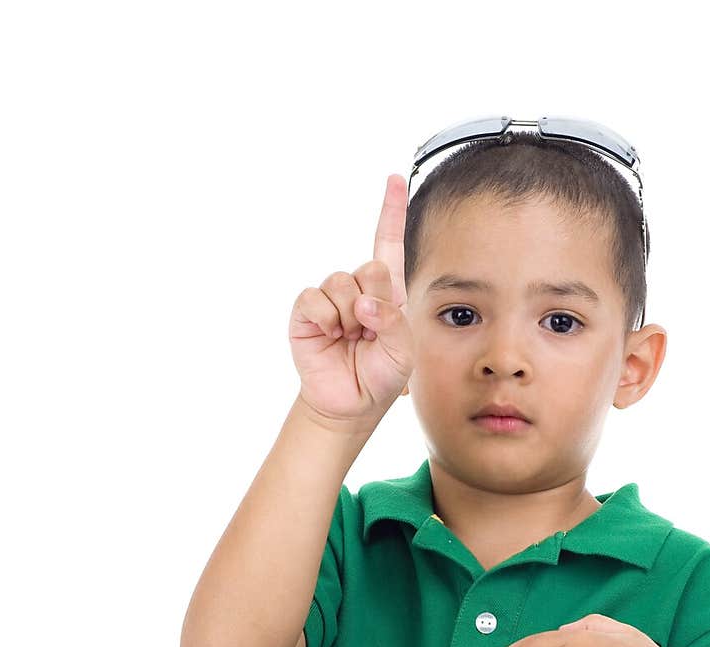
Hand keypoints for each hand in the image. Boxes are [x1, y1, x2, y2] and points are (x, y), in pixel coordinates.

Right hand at [290, 173, 413, 432]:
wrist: (350, 405)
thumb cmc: (380, 376)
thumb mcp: (403, 350)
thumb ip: (393, 320)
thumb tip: (363, 304)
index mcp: (388, 292)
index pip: (388, 244)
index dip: (391, 210)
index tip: (395, 178)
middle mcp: (358, 288)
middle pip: (371, 267)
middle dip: (376, 301)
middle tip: (369, 333)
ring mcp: (331, 299)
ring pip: (342, 283)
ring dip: (350, 317)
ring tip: (350, 340)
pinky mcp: (306, 312)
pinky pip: (315, 300)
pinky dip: (326, 320)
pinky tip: (330, 337)